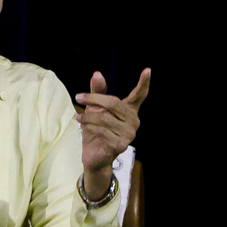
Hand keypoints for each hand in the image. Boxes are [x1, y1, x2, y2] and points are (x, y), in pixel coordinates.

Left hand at [75, 69, 150, 197]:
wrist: (93, 155)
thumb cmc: (95, 130)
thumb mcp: (94, 109)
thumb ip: (97, 92)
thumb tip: (97, 74)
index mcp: (129, 110)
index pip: (139, 95)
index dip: (144, 83)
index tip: (147, 70)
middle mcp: (133, 121)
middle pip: (114, 103)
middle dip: (94, 99)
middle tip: (79, 97)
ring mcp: (129, 134)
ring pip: (105, 118)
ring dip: (87, 116)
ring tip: (78, 117)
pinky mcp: (121, 145)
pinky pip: (102, 131)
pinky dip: (89, 128)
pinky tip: (84, 128)